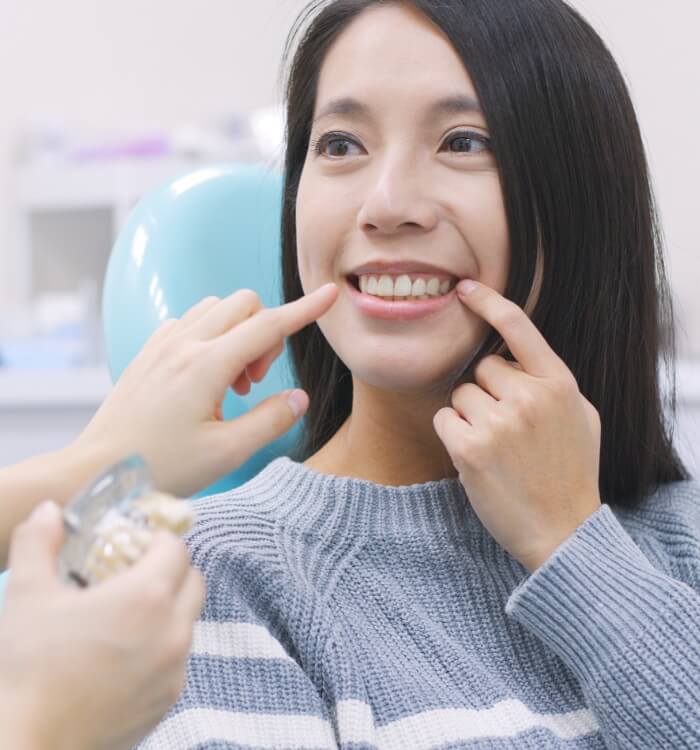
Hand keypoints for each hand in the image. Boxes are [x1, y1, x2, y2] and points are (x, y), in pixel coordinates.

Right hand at [0, 500, 204, 749]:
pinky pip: (178, 659)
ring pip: (188, 621)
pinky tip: (125, 654)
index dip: (156, 540)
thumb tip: (48, 509)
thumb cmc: (28, 666)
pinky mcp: (168, 700)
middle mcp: (173, 630)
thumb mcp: (27, 594)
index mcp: (147, 597)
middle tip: (133, 574)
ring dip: (169, 608)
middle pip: (193, 580)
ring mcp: (175, 668)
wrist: (26, 744)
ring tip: (127, 615)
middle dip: (170, 569)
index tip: (133, 545)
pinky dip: (162, 646)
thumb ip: (40, 542)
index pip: (176, 548)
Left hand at [74, 283, 338, 496]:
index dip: (305, 310)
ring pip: (216, 309)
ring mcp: (161, 345)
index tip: (329, 295)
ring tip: (229, 383)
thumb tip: (299, 397)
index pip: (269, 325)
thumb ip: (271, 420)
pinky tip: (204, 377)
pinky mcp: (148, 353)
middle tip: (253, 384)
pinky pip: (189, 322)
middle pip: (244, 305)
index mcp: (206, 366)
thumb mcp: (227, 453)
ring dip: (237, 334)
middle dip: (264, 334)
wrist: (96, 472)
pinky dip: (210, 336)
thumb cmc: (161, 467)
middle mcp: (183, 345)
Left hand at [433, 280, 601, 572]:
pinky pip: (444, 419)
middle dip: (486, 392)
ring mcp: (499, 422)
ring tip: (495, 447)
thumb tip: (517, 357)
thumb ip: (551, 382)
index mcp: (559, 384)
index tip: (465, 288)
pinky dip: (453, 435)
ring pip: (459, 395)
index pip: (518, 328)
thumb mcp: (580, 418)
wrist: (562, 531)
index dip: (488, 302)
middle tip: (505, 428)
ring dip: (469, 416)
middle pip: (481, 369)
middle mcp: (529, 396)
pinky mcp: (470, 448)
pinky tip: (476, 457)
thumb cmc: (571, 473)